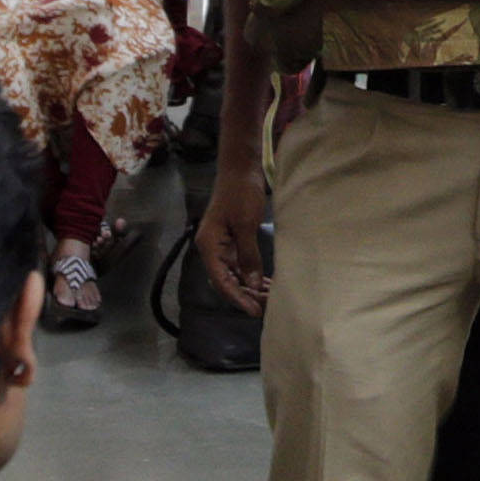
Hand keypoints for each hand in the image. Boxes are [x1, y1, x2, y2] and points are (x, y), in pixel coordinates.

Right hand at [192, 157, 270, 314]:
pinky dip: (254, 275)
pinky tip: (267, 284)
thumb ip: (248, 255)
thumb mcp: (246, 224)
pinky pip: (242, 265)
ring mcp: (223, 246)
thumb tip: (252, 283)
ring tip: (270, 300)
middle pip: (228, 281)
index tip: (254, 311)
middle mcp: (213, 249)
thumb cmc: (241, 193)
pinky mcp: (234, 242)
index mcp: (209, 246)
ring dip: (251, 287)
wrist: (241, 169)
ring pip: (236, 275)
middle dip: (246, 295)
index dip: (237, 298)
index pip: (221, 281)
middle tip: (267, 308)